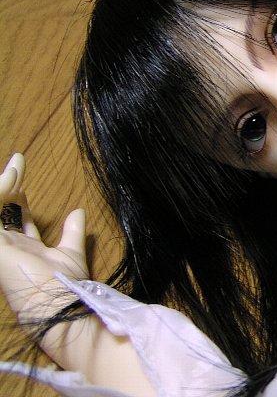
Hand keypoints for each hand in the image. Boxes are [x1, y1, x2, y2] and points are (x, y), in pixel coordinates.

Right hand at [0, 153, 87, 322]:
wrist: (59, 305)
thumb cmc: (66, 285)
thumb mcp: (70, 252)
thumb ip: (72, 232)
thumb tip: (78, 211)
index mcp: (22, 250)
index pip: (14, 219)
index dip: (17, 198)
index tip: (22, 177)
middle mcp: (6, 247)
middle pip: (1, 210)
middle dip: (8, 184)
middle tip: (17, 162)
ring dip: (4, 185)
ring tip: (16, 166)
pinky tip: (10, 178)